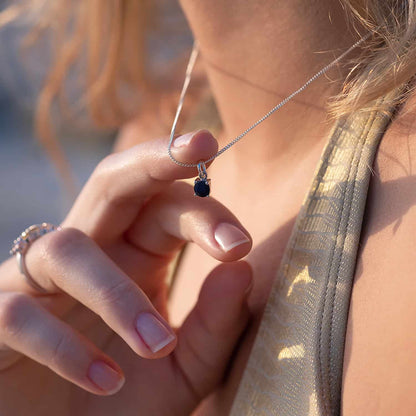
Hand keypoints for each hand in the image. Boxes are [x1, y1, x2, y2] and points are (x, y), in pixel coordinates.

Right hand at [0, 130, 252, 414]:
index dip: (204, 210)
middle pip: (113, 182)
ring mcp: (38, 282)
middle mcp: (91, 254)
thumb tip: (240, 268)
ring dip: (118, 294)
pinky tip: (106, 382)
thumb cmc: (125, 406)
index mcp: (137, 256)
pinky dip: (68, 347)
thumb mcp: (184, 371)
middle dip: (154, 160)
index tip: (239, 243)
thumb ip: (215, 324)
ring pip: (69, 247)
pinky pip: (21, 312)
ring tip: (157, 347)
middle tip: (200, 148)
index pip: (168, 207)